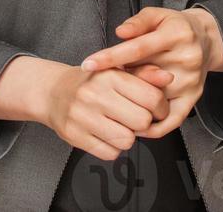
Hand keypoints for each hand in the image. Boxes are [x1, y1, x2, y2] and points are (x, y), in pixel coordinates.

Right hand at [42, 61, 174, 162]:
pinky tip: (105, 133)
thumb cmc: (92, 81)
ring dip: (128, 136)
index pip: (151, 98)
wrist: (54, 92)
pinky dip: (112, 148)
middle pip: (142, 122)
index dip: (161, 107)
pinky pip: (110, 154)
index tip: (157, 109)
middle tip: (136, 117)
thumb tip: (168, 78)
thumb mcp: (117, 69)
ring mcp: (83, 116)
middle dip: (144, 123)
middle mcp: (95, 94)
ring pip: (127, 140)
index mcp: (110, 75)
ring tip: (118, 124)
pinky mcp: (74, 136)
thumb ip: (145, 74)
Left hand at [79, 6, 222, 138]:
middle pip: (144, 76)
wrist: (206, 38)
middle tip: (97, 86)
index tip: (88, 65)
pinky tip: (134, 125)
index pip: (137, 48)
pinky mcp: (194, 98)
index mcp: (174, 35)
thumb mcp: (157, 15)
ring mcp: (191, 81)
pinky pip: (171, 119)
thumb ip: (138, 22)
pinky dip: (152, 127)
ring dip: (130, 103)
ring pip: (155, 100)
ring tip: (110, 104)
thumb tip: (120, 33)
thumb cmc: (175, 26)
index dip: (111, 57)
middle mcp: (185, 59)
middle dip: (118, 82)